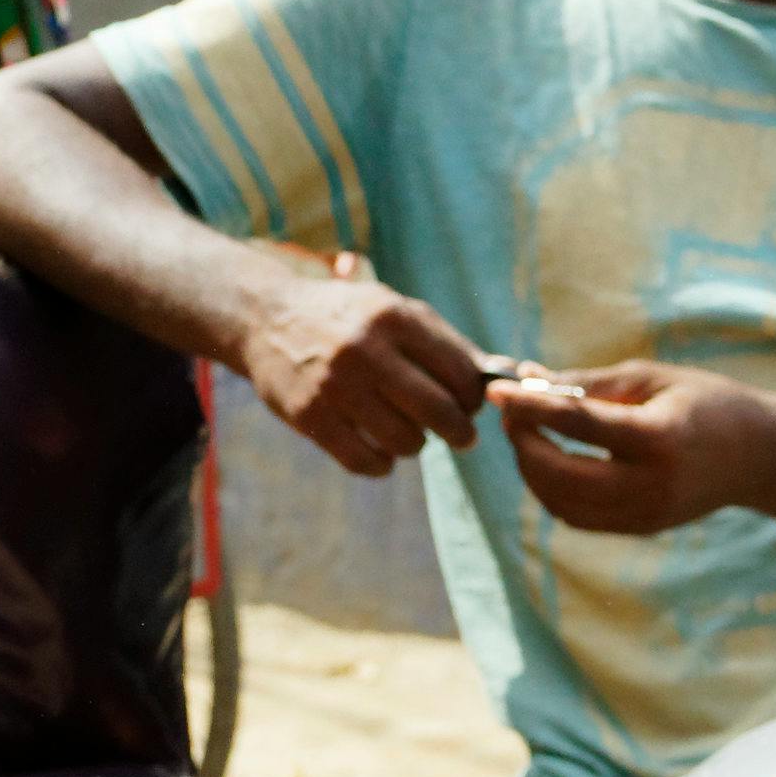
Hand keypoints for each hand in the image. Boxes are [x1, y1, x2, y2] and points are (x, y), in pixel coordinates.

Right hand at [228, 260, 502, 475]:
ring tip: (409, 435)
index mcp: (395, 317)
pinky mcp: (310, 416)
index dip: (475, 397)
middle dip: (461, 432)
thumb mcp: (395, 311)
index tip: (470, 406)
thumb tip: (507, 372)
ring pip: (405, 441)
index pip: (461, 372)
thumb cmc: (347, 317)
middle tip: (463, 438)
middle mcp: (366, 349)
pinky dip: (381, 465)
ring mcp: (335, 385)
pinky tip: (380, 453)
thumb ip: (447, 343)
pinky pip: (364, 461)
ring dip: (417, 446)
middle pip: (439, 411)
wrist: (267, 319)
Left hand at [485, 359, 775, 536]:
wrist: (762, 456)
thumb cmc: (706, 403)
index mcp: (658, 438)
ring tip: (529, 432)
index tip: (497, 389)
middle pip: (559, 473)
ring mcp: (645, 514)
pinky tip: (551, 459)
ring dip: (532, 468)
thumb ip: (585, 382)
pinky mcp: (640, 528)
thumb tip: (523, 378)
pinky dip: (552, 489)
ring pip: (560, 502)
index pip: (577, 423)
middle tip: (512, 412)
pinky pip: (576, 516)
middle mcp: (651, 484)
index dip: (530, 406)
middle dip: (524, 442)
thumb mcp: (650, 378)